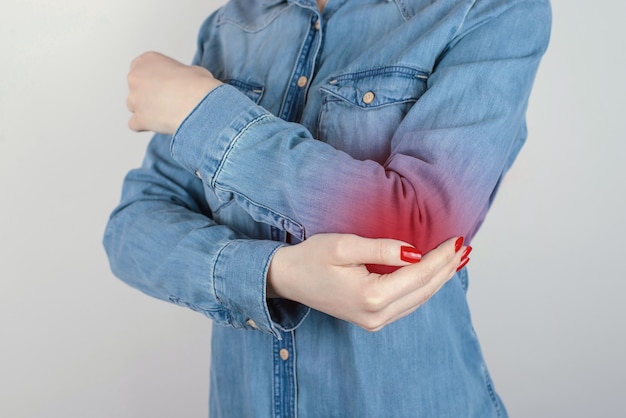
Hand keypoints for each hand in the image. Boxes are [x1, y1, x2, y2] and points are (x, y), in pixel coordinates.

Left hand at [126, 51, 221, 133]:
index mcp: (147, 60)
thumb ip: (177, 74)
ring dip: (146, 110)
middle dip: (147, 95)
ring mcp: (134, 98)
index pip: (140, 69)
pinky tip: (160, 124)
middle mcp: (136, 77)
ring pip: (133, 106)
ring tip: (167, 113)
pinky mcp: (138, 118)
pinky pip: (134, 124)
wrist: (200, 103)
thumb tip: (182, 83)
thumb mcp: (190, 69)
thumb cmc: (198, 86)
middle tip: (167, 100)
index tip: (163, 85)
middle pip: (136, 88)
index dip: (153, 79)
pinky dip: (145, 126)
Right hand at [267, 234, 469, 330]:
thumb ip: (382, 249)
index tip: (458, 239)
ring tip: (457, 260)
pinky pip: (408, 304)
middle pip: (425, 290)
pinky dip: (425, 288)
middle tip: (466, 248)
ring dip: (440, 279)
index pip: (418, 274)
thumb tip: (415, 252)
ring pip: (419, 299)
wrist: (288, 279)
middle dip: (447, 268)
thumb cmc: (311, 258)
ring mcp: (374, 321)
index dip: (441, 257)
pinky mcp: (372, 319)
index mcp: (371, 297)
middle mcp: (377, 316)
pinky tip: (434, 275)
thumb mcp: (344, 246)